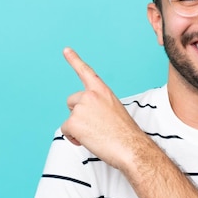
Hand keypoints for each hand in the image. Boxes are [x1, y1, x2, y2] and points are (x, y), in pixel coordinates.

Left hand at [60, 47, 147, 169]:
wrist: (131, 147)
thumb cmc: (126, 134)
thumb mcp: (115, 110)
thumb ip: (99, 106)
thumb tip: (87, 117)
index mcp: (102, 91)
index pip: (86, 72)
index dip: (74, 60)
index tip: (65, 50)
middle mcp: (90, 95)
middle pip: (71, 102)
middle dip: (77, 114)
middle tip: (95, 126)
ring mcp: (80, 107)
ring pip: (70, 119)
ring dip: (78, 129)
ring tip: (97, 135)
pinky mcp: (73, 121)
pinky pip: (66, 131)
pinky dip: (74, 138)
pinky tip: (89, 140)